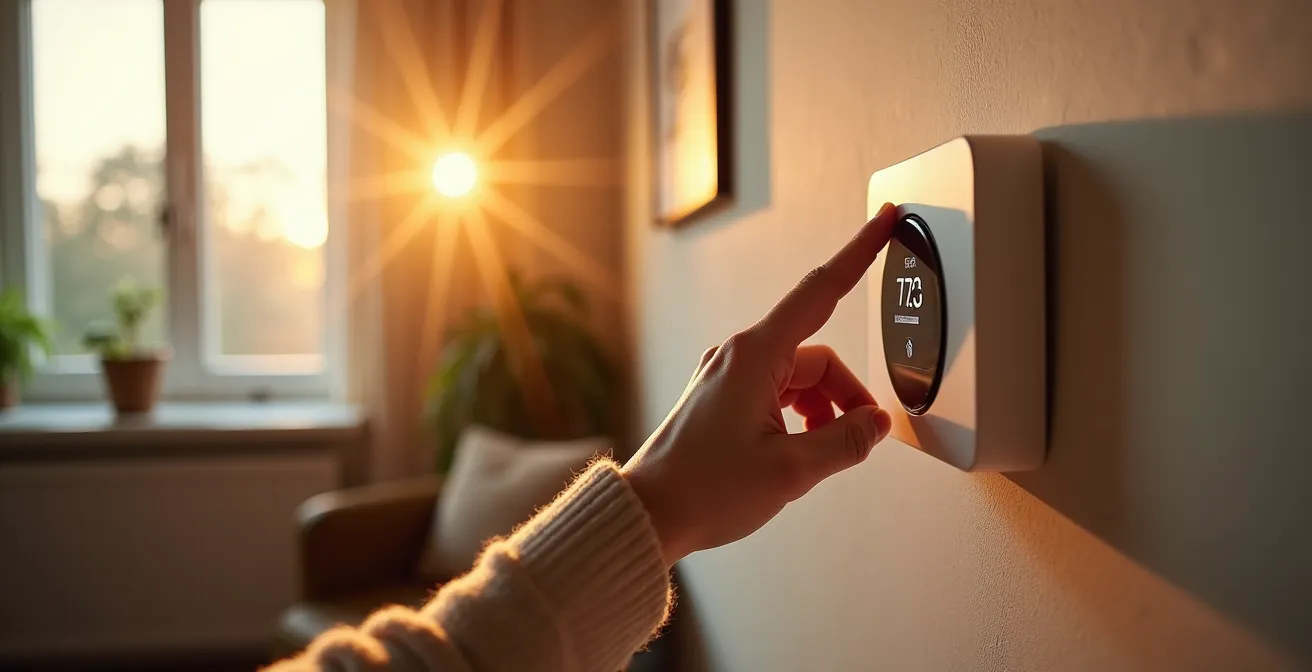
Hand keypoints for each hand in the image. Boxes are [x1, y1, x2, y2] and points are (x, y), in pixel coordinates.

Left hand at [623, 203, 898, 565]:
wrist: (649, 513)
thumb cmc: (703, 488)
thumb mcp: (791, 469)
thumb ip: (845, 441)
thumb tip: (874, 425)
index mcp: (756, 356)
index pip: (821, 291)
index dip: (859, 254)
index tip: (884, 222)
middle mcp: (739, 356)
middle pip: (818, 358)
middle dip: (847, 396)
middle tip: (859, 438)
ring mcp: (728, 377)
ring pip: (799, 379)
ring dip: (823, 412)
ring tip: (819, 455)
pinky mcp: (721, 399)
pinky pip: (777, 394)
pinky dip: (800, 418)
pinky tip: (798, 452)